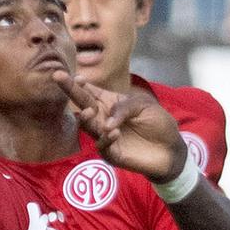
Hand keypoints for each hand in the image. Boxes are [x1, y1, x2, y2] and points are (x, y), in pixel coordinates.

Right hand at [53, 73, 186, 181]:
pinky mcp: (111, 153)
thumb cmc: (158, 123)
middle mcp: (103, 117)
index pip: (90, 90)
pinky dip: (106, 138)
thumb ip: (124, 106)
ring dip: (85, 118)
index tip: (75, 76)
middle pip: (82, 103)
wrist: (171, 149)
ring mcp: (105, 135)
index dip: (81, 83)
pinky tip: (113, 132)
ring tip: (88, 111)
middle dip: (69, 90)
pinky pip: (102, 146)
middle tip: (57, 76)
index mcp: (110, 102)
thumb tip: (105, 118)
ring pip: (87, 126)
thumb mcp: (144, 106)